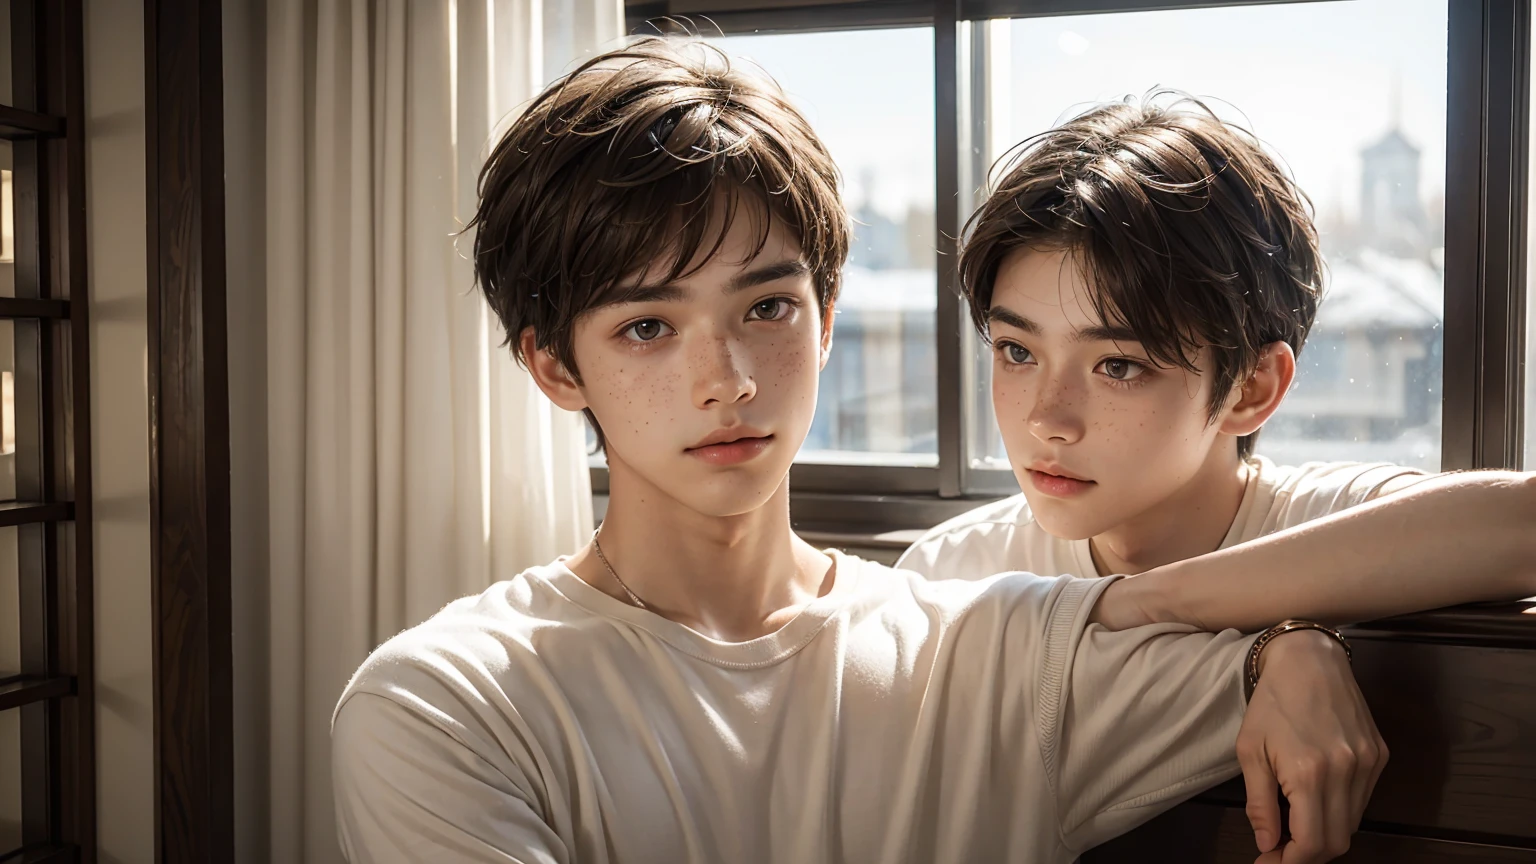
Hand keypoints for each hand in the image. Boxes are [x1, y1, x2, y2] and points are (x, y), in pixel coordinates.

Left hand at [1236, 631, 1386, 862]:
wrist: (1309, 660)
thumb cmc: (1272, 703)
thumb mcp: (1250, 752)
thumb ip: (1260, 803)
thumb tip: (1267, 844)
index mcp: (1310, 774)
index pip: (1311, 842)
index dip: (1291, 862)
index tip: (1270, 862)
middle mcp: (1347, 773)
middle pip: (1337, 841)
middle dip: (1308, 855)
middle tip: (1280, 852)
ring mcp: (1369, 765)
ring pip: (1353, 823)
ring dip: (1325, 834)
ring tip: (1295, 829)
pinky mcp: (1380, 755)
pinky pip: (1362, 801)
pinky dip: (1340, 812)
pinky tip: (1316, 803)